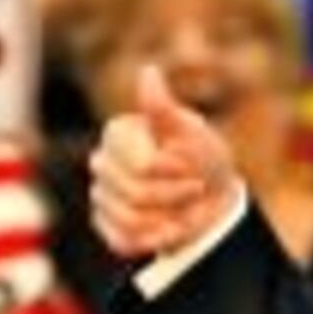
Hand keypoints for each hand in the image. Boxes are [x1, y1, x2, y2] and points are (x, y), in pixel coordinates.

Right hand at [91, 65, 243, 260]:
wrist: (211, 199)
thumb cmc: (203, 159)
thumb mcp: (191, 132)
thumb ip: (163, 109)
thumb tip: (148, 72)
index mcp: (118, 134)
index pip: (142, 166)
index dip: (174, 171)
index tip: (192, 166)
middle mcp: (102, 162)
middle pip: (135, 194)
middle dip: (175, 195)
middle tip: (195, 188)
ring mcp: (100, 195)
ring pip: (129, 219)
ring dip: (169, 218)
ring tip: (185, 209)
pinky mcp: (105, 225)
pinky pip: (123, 241)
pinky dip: (155, 239)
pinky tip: (171, 228)